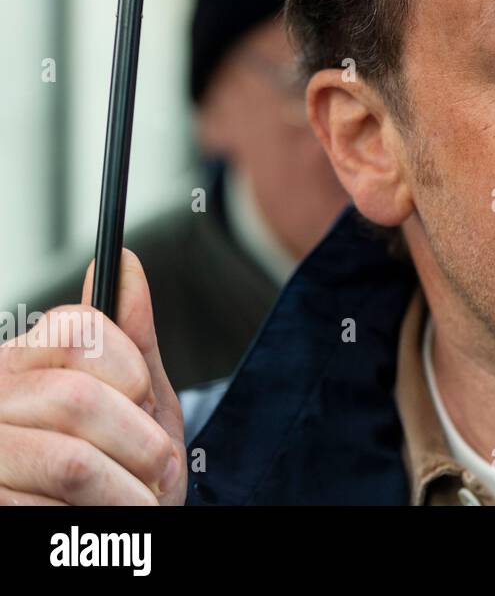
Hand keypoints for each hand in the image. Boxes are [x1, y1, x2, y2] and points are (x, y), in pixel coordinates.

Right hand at [0, 250, 185, 503]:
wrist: (110, 539)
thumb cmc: (126, 465)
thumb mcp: (142, 398)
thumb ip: (132, 339)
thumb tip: (126, 264)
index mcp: (26, 363)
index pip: (77, 330)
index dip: (130, 372)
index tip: (145, 401)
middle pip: (79, 400)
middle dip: (142, 443)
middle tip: (159, 468)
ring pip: (71, 462)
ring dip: (127, 492)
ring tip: (141, 502)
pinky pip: (51, 513)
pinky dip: (96, 524)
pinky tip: (97, 522)